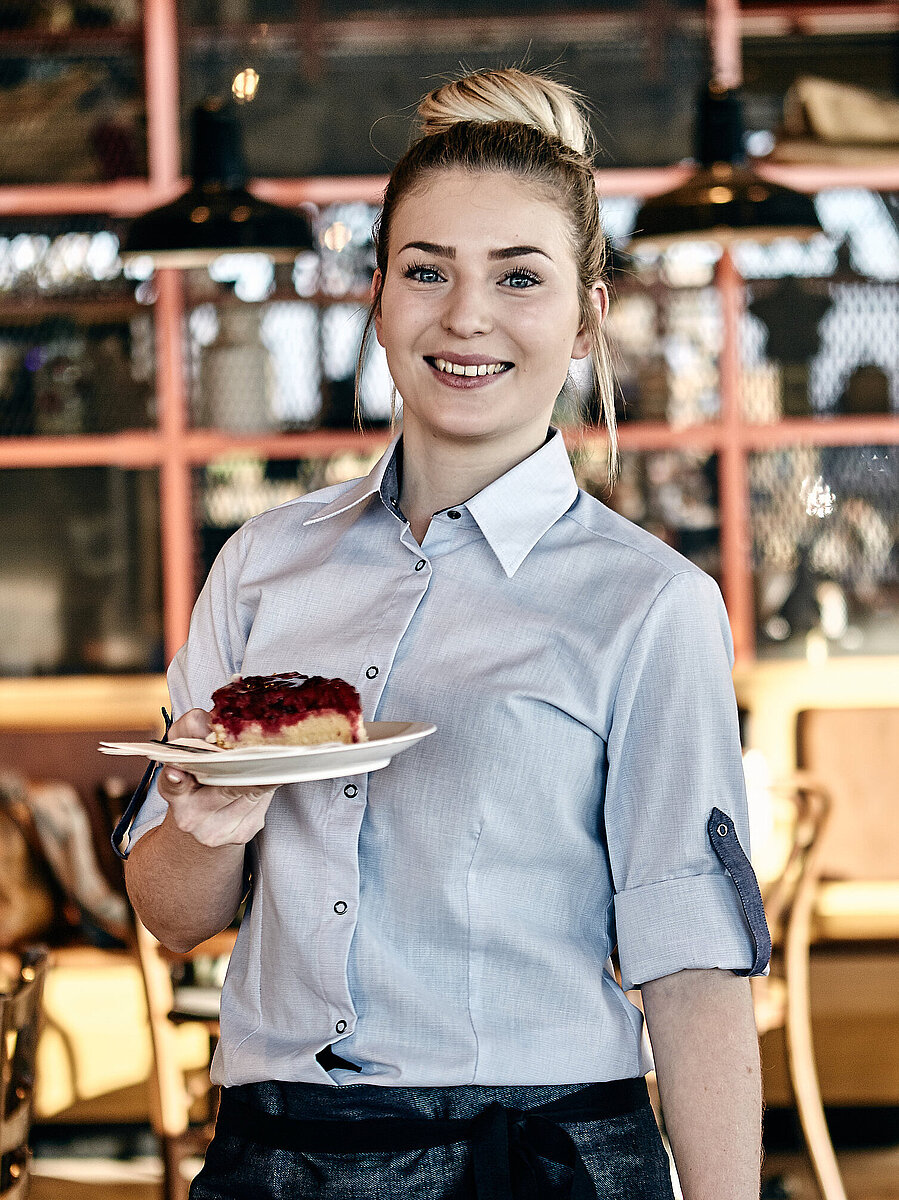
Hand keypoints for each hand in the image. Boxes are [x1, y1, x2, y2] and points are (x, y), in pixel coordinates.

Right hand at [158, 708, 276, 847]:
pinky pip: (263, 803)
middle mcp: (191, 816)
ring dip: (263, 774)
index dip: (175, 778)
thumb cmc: (197, 773)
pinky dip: (268, 786)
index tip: (177, 772)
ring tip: (270, 758)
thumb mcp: (188, 744)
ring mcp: (218, 830)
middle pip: (225, 788)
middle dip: (243, 768)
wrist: (203, 818)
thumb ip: (192, 728)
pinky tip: (266, 777)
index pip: (171, 785)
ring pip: (251, 793)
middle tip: (260, 752)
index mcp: (174, 792)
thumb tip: (211, 726)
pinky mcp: (242, 833)